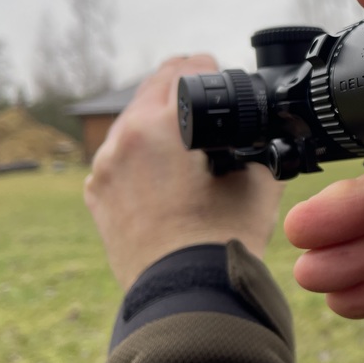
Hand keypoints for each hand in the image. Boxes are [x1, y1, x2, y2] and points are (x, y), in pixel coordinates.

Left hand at [85, 55, 284, 290]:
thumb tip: (265, 131)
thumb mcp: (259, 179)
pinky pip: (119, 157)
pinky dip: (141, 154)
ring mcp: (103, 169)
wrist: (187, 295)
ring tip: (188, 138)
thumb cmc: (223, 239)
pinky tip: (166, 171)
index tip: (222, 74)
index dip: (210, 67)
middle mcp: (121, 140)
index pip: (185, 68)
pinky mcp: (98, 195)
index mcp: (159, 126)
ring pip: (132, 122)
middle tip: (208, 97)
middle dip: (181, 87)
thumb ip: (260, 142)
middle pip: (152, 88)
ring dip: (158, 120)